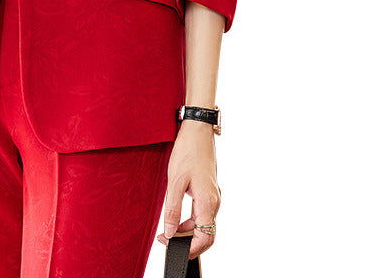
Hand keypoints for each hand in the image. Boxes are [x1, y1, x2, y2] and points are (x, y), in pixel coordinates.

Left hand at [157, 122, 219, 258]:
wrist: (197, 130)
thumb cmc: (187, 151)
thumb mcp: (175, 181)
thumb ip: (172, 209)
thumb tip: (170, 232)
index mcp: (208, 201)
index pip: (205, 237)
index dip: (189, 248)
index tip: (172, 248)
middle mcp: (214, 201)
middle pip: (206, 234)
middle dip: (187, 242)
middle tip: (166, 241)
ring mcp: (213, 195)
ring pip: (204, 224)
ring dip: (187, 231)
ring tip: (167, 229)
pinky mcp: (208, 189)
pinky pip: (202, 212)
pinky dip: (190, 220)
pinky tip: (176, 216)